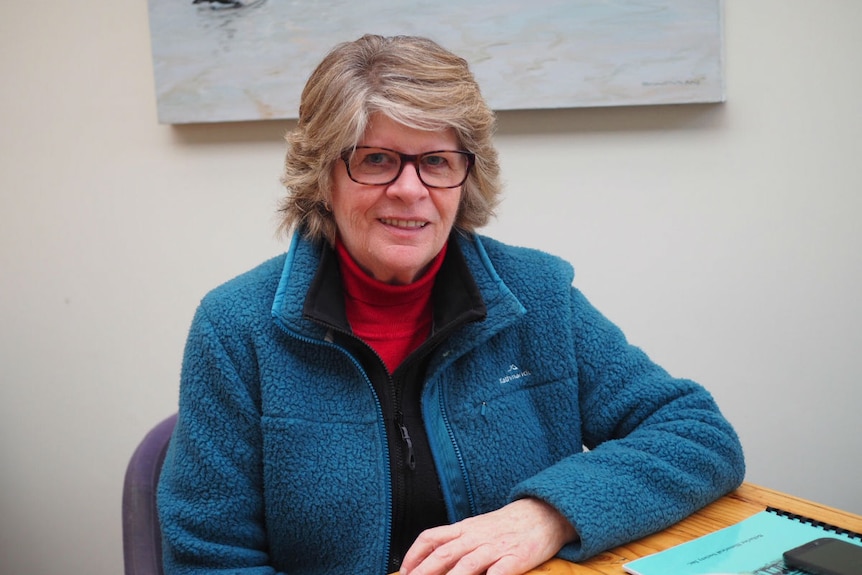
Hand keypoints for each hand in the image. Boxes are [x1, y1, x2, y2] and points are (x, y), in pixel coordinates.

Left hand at [399, 497, 576, 574]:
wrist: (543, 513)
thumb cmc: (508, 526)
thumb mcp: (478, 528)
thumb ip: (457, 541)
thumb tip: (433, 560)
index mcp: (465, 528)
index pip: (431, 538)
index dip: (414, 556)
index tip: (404, 572)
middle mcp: (475, 537)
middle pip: (443, 554)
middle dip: (424, 572)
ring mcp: (495, 548)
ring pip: (467, 565)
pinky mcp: (516, 558)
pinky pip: (499, 572)